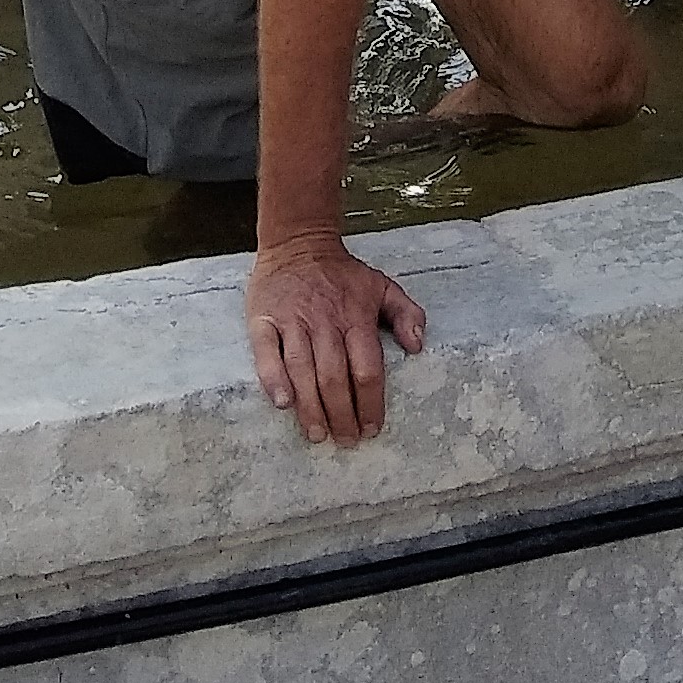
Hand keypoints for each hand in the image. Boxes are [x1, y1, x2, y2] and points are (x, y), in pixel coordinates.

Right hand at [247, 234, 424, 444]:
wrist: (298, 242)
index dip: (371, 402)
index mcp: (356, 316)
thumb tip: (418, 346)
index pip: (367, 368)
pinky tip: (283, 404)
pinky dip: (273, 379)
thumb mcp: (382, 285)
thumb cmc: (342, 274)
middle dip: (342, 414)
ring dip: (310, 407)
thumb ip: (406, 313)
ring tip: (318, 434)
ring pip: (302, 370)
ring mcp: (292, 321)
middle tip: (346, 440)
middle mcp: (325, 321)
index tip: (373, 428)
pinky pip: (266, 353)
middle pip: (334, 376)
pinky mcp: (263, 319)